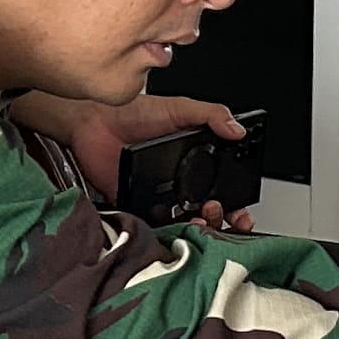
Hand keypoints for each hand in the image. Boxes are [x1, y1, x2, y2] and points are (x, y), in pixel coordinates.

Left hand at [17, 92, 253, 225]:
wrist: (95, 123)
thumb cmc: (133, 113)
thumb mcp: (179, 108)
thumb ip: (211, 114)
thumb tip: (237, 129)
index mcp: (195, 159)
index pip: (223, 186)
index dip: (236, 201)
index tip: (244, 210)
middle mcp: (179, 180)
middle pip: (209, 210)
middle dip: (222, 218)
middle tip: (221, 211)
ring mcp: (160, 195)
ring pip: (186, 221)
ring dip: (200, 226)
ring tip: (203, 219)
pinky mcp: (139, 205)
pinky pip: (156, 224)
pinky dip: (168, 229)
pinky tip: (177, 224)